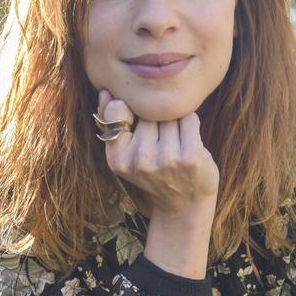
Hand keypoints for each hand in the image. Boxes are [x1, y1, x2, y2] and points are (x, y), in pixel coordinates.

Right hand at [97, 89, 218, 219]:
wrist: (184, 203)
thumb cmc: (154, 172)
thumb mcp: (125, 153)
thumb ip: (111, 123)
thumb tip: (105, 92)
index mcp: (117, 160)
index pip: (118, 109)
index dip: (131, 113)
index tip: (138, 128)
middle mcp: (140, 160)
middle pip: (147, 112)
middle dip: (155, 118)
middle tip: (160, 141)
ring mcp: (166, 159)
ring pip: (169, 114)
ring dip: (174, 121)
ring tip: (174, 142)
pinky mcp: (191, 156)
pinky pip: (189, 118)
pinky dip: (190, 124)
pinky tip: (189, 141)